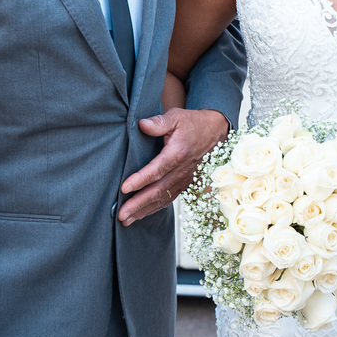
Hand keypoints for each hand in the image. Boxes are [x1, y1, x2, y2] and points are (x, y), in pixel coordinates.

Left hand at [117, 108, 228, 225]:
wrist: (215, 131)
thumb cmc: (193, 123)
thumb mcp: (176, 116)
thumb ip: (159, 122)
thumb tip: (141, 125)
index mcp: (178, 153)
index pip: (156, 170)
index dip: (140, 180)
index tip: (124, 188)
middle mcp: (182, 170)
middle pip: (158, 191)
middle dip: (138, 204)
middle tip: (122, 215)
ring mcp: (184, 179)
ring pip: (163, 199)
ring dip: (144, 211)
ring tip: (127, 220)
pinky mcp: (185, 183)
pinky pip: (169, 199)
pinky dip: (155, 209)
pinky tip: (142, 214)